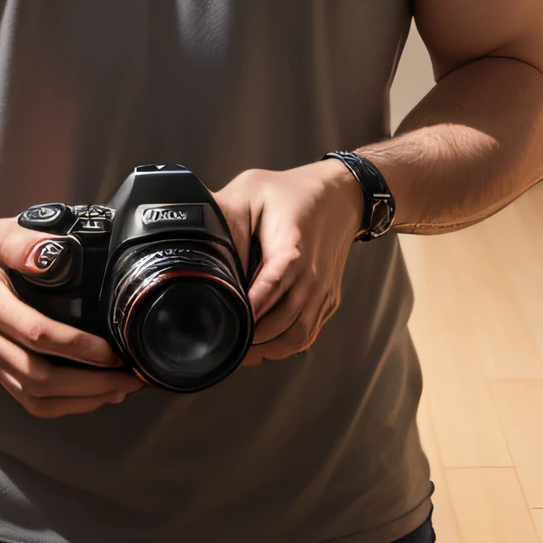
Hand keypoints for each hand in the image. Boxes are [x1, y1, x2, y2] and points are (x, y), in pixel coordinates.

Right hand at [0, 216, 140, 417]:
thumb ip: (19, 242)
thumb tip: (43, 259)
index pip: (36, 333)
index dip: (76, 346)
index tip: (111, 349)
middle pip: (40, 376)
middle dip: (90, 382)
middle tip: (128, 374)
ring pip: (39, 397)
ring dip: (84, 399)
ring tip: (122, 387)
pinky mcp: (6, 375)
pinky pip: (35, 403)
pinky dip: (70, 406)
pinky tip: (100, 396)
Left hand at [214, 160, 365, 364]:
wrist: (340, 194)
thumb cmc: (292, 193)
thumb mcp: (252, 190)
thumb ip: (226, 217)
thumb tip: (203, 242)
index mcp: (292, 248)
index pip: (271, 287)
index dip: (250, 309)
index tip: (227, 321)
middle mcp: (312, 276)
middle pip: (283, 323)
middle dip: (253, 338)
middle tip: (223, 345)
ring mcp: (323, 291)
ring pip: (298, 336)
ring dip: (269, 348)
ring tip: (242, 352)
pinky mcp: (328, 299)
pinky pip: (309, 333)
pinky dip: (286, 345)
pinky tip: (265, 345)